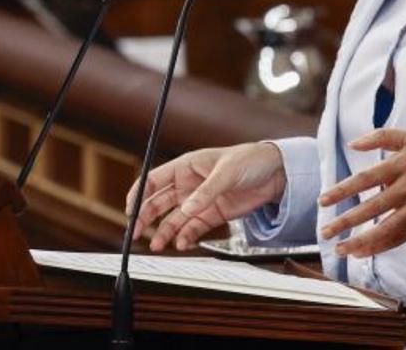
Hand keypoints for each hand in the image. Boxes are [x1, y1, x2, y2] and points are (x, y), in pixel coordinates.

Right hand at [126, 142, 285, 251]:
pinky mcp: (211, 214)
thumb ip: (206, 192)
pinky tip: (181, 244)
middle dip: (145, 218)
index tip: (130, 210)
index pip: (153, 180)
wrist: (275, 173)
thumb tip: (187, 208)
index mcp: (186, 166)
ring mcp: (198, 201)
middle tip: (137, 233)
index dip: (138, 194)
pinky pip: (192, 228)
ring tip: (158, 245)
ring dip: (164, 231)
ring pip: (173, 218)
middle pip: (158, 202)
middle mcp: (188, 184)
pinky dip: (185, 237)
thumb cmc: (249, 160)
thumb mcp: (227, 172)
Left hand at [318, 129, 405, 257]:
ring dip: (361, 241)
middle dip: (346, 221)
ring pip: (386, 230)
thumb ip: (381, 137)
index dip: (343, 190)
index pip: (366, 179)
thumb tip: (353, 143)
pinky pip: (399, 238)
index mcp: (402, 166)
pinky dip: (381, 247)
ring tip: (341, 249)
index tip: (323, 200)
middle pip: (372, 208)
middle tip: (325, 231)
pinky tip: (362, 252)